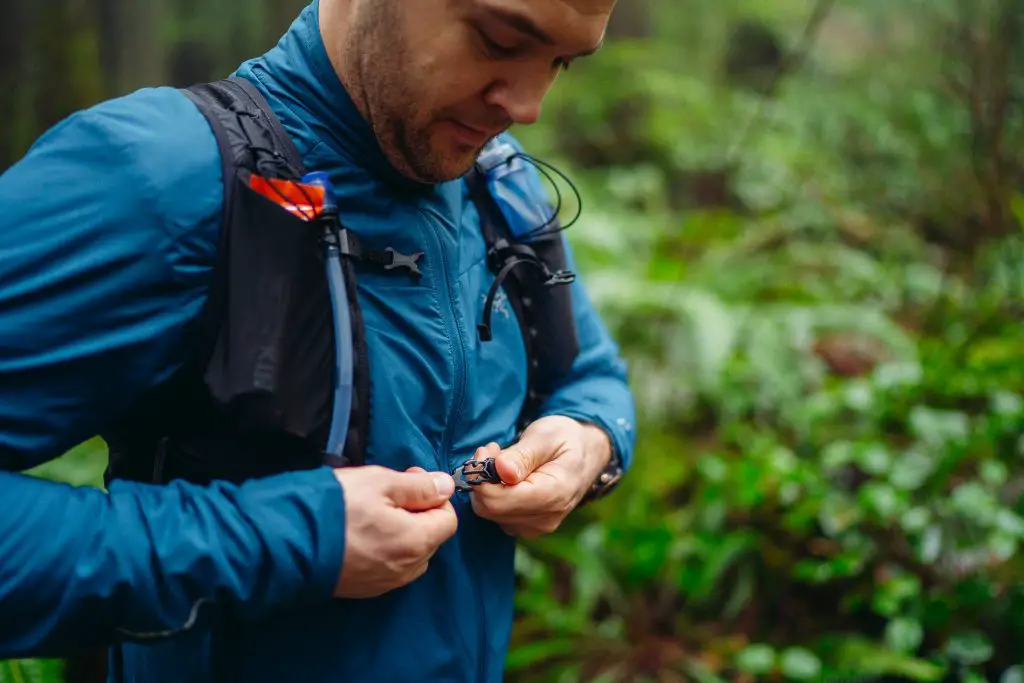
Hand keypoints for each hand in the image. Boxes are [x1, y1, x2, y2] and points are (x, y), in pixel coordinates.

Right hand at [331, 465, 457, 597]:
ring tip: (375, 512)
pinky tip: (363, 533)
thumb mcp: (380, 482)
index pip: (448, 520)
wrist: (287, 543)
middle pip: (431, 537)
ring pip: (411, 555)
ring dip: (404, 532)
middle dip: (419, 512)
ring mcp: (385, 583)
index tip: (411, 479)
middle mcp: (406, 569)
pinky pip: (391, 568)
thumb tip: (447, 486)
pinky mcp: (364, 589)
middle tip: (390, 491)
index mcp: (416, 542)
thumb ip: (419, 486)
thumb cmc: (336, 507)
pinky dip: (387, 549)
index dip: (435, 496)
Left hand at [469, 416, 611, 539]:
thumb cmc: (566, 439)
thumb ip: (522, 455)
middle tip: (491, 450)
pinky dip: (494, 494)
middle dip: (482, 479)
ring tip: (501, 458)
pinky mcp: (529, 526)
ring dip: (487, 485)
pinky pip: (498, 515)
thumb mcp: (546, 436)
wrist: (587, 453)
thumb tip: (500, 470)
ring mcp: (537, 526)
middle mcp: (546, 518)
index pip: (498, 501)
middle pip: (490, 509)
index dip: (482, 477)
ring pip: (491, 513)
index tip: (488, 450)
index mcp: (554, 495)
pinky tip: (504, 475)